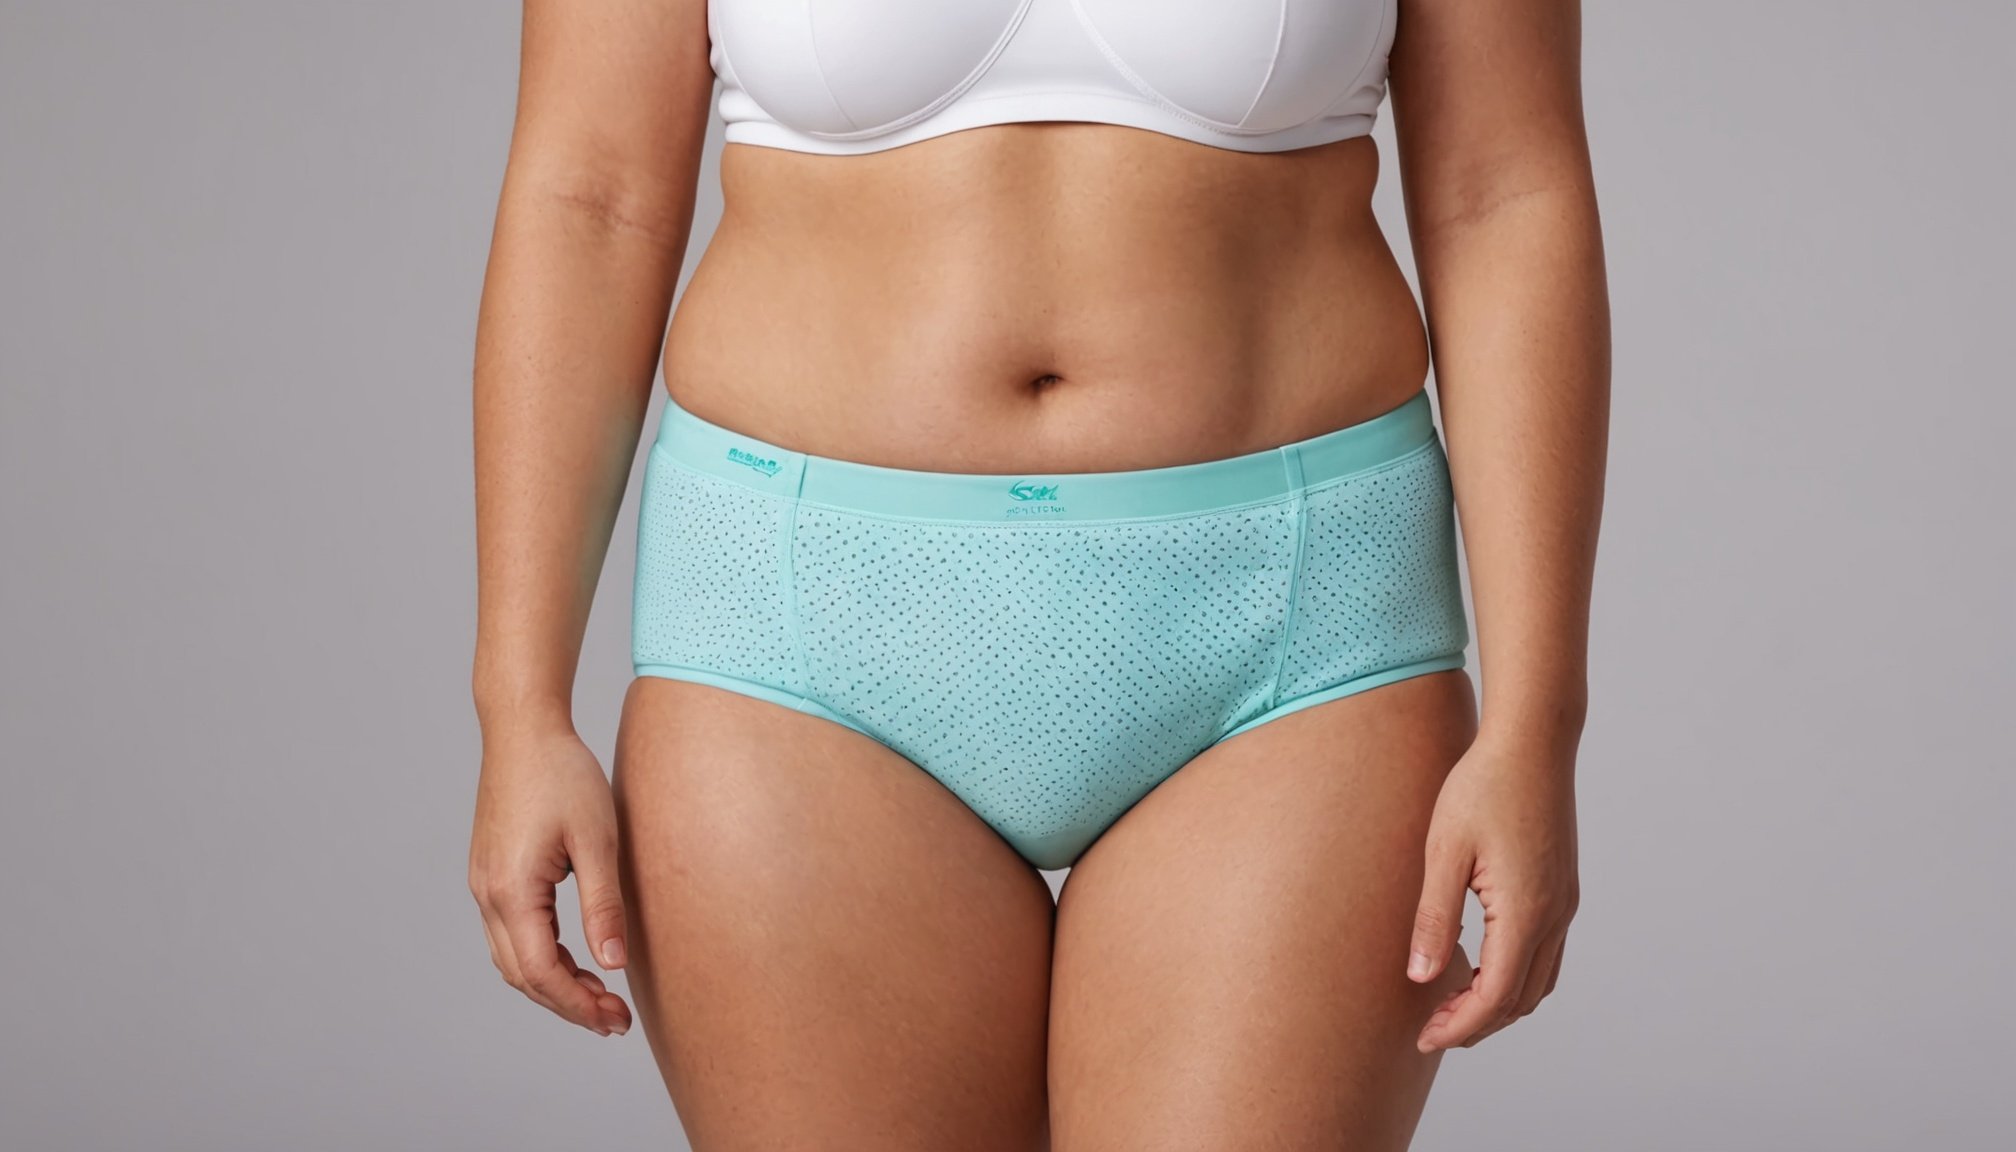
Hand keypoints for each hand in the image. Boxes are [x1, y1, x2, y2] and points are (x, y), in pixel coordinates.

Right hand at [468, 724, 632, 1035]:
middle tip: (615, 1020)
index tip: (616, 1019)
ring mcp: (484, 885)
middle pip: (522, 976)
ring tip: (600, 997)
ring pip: (512, 959)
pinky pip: (510, 935)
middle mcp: (487, 895)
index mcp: (512, 891)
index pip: (541, 973)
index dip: (578, 1004)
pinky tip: (577, 958)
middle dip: (568, 1004)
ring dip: (553, 984)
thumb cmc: (563, 774)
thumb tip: (615, 964)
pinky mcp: (491, 874)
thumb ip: (604, 906)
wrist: (523, 729)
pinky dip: (541, 957)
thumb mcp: (597, 840)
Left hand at [1407, 730, 1579, 1051]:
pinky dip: (1515, 977)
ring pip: (1538, 982)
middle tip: (1430, 1030)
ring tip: (1452, 1007)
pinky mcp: (1562, 890)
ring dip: (1499, 1005)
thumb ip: (1433, 918)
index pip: (1495, 997)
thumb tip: (1421, 977)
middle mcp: (1554, 915)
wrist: (1532, 742)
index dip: (1459, 1026)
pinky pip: (1545, 955)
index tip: (1423, 1038)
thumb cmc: (1481, 787)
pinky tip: (1481, 967)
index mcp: (1525, 911)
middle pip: (1521, 1000)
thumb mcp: (1444, 852)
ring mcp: (1564, 904)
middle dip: (1477, 1024)